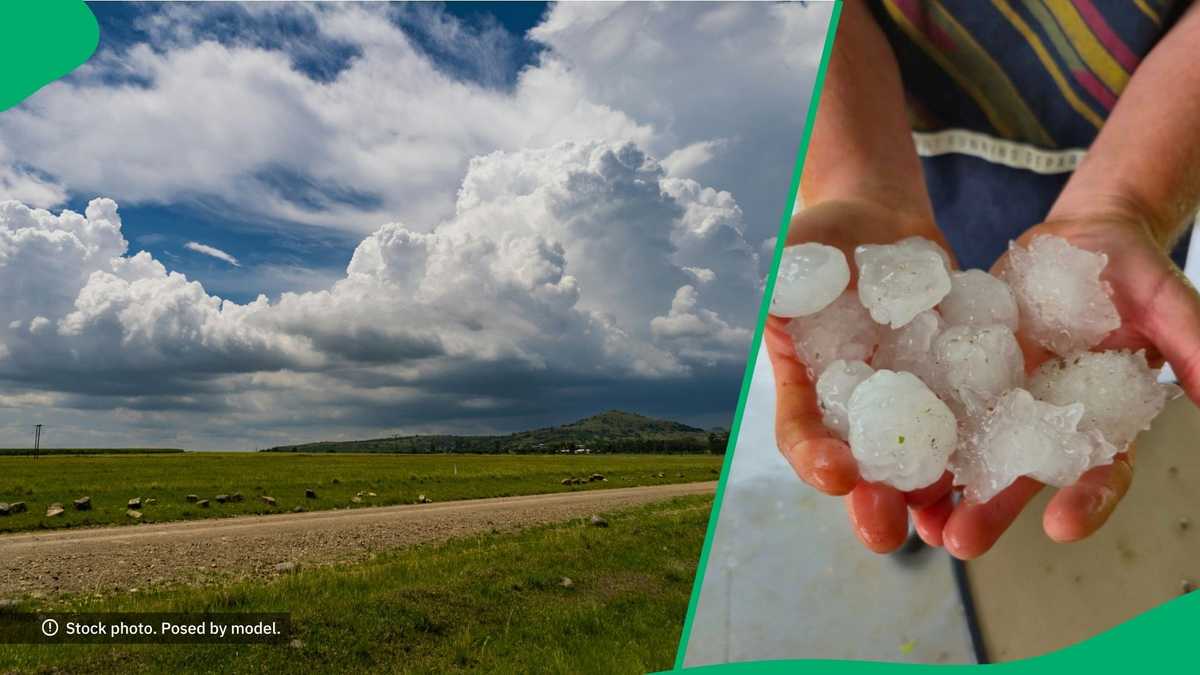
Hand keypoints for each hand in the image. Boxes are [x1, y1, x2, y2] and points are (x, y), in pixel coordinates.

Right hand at [767, 198, 957, 552]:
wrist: (880, 221)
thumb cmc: (823, 235)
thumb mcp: (787, 253)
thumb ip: (777, 279)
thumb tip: (769, 296)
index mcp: (804, 384)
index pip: (800, 429)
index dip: (813, 456)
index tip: (835, 474)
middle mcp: (852, 405)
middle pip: (859, 465)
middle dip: (871, 502)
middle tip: (884, 534)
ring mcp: (903, 400)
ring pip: (915, 460)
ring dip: (928, 497)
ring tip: (946, 529)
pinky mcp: (950, 386)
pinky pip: (966, 422)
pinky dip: (982, 451)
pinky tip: (1002, 474)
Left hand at [940, 209, 1199, 558]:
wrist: (1080, 241)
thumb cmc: (1132, 270)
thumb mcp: (1163, 298)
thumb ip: (1190, 341)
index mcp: (1102, 417)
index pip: (1100, 469)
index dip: (1087, 500)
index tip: (1062, 526)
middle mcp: (1047, 419)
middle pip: (1020, 474)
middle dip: (990, 510)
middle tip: (958, 542)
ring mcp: (1001, 398)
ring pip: (969, 453)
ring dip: (940, 489)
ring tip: (911, 519)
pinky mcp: (962, 371)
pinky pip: (935, 406)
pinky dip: (911, 431)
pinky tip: (879, 453)